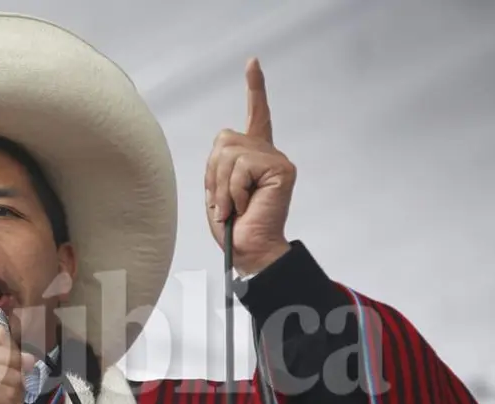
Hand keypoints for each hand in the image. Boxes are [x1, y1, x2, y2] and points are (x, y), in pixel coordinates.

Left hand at [205, 58, 293, 275]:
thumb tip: (223, 143)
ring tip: (233, 208)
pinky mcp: (281, 168)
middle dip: (213, 174)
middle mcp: (268, 153)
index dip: (255, 89)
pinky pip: (241, 167)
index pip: (255, 116)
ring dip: (222, 186)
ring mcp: (276, 160)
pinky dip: (233, 190)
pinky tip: (244, 206)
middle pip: (224, 140)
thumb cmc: (233, 228)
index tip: (252, 63)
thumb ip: (219, 163)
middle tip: (224, 203)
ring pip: (229, 153)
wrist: (248, 251)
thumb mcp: (217, 190)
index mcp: (253, 157)